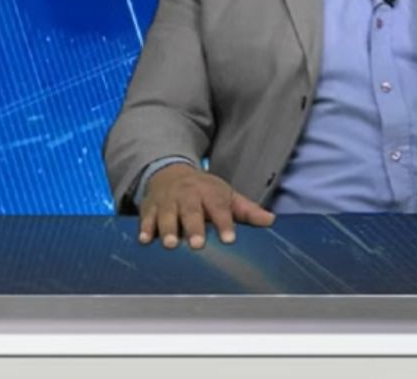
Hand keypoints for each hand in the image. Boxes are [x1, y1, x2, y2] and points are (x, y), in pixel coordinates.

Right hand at [138, 164, 273, 249]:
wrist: (170, 172)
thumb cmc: (204, 190)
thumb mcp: (227, 195)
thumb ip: (247, 210)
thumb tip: (271, 221)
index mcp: (210, 193)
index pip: (219, 208)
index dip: (225, 223)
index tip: (229, 240)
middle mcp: (188, 196)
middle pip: (191, 211)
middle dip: (194, 228)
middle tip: (197, 245)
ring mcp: (167, 201)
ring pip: (167, 215)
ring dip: (168, 229)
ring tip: (170, 245)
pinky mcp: (149, 208)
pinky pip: (146, 218)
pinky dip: (145, 228)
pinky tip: (145, 240)